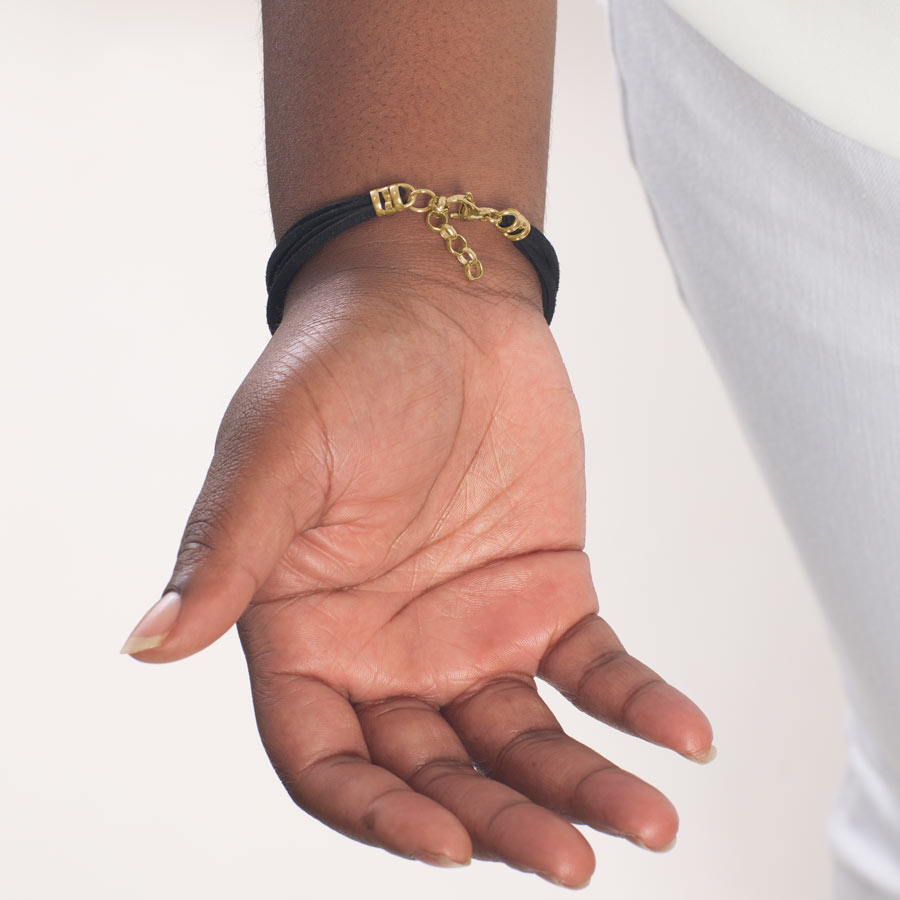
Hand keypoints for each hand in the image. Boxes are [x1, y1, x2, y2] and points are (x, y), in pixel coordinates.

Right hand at [123, 258, 713, 887]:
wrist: (435, 303)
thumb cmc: (338, 366)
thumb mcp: (274, 452)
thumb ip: (227, 552)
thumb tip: (148, 642)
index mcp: (306, 635)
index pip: (329, 763)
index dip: (379, 814)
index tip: (445, 843)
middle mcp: (386, 654)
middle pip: (438, 773)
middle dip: (499, 822)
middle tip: (567, 861)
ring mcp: (471, 630)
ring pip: (524, 742)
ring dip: (581, 787)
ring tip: (647, 823)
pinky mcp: (545, 595)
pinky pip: (595, 670)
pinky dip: (637, 706)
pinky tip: (685, 735)